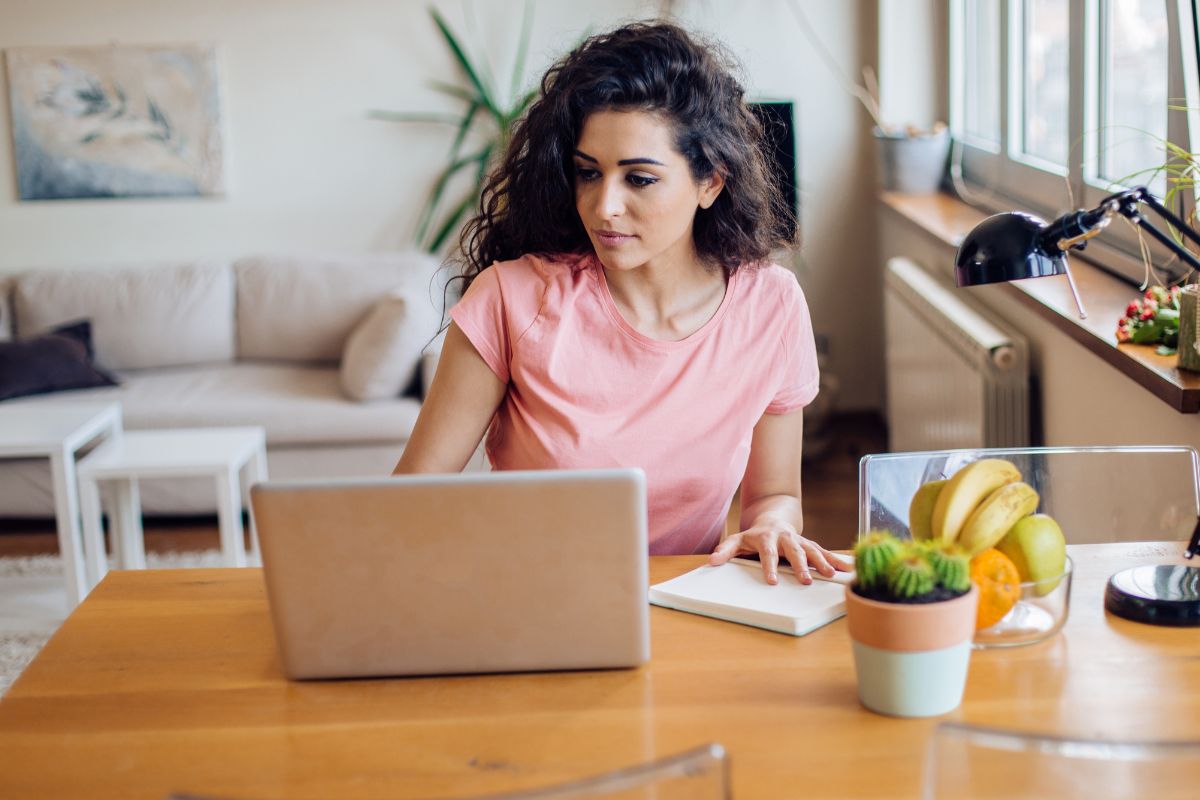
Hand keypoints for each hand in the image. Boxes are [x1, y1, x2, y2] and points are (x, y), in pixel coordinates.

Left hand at [708, 520, 852, 585]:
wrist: (773, 519)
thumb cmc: (754, 535)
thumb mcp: (737, 540)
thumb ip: (725, 549)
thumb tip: (712, 561)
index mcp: (767, 538)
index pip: (768, 553)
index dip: (770, 567)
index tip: (773, 581)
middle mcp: (786, 538)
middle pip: (794, 551)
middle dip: (800, 565)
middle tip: (805, 581)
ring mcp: (800, 540)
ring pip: (812, 550)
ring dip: (821, 562)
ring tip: (830, 575)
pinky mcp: (810, 545)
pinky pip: (825, 552)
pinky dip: (836, 559)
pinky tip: (847, 569)